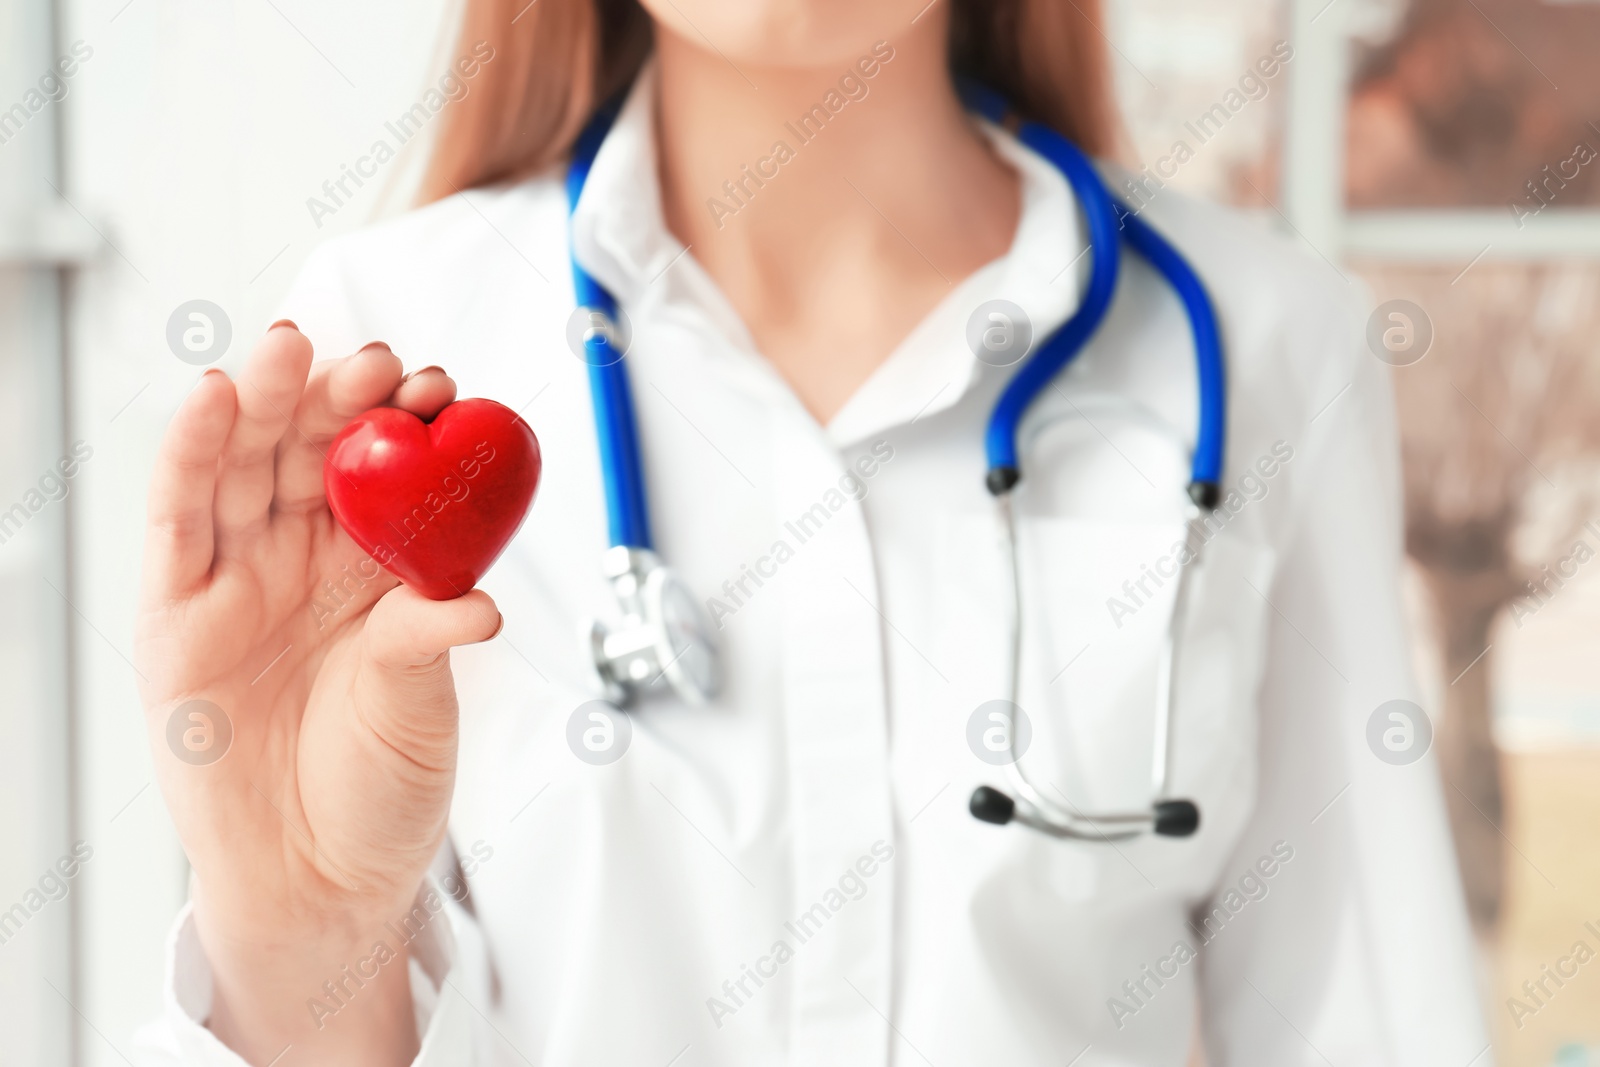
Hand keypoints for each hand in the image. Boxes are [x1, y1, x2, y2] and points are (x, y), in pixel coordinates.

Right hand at [135, 325, 500, 1065]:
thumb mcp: (418, 698)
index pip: (381, 469)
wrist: (316, 876)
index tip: (440, 386)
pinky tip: (213, 398)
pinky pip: (179, 521)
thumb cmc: (380, 782)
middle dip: (336, 396)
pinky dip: (190, 456)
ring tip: (288, 348)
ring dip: (261, 402)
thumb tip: (483, 602)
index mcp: (370, 566)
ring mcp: (236, 579)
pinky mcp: (175, 614)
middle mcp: (301, 558)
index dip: (404, 420)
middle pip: (309, 451)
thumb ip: (426, 635)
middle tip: (372, 360)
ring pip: (241, 467)